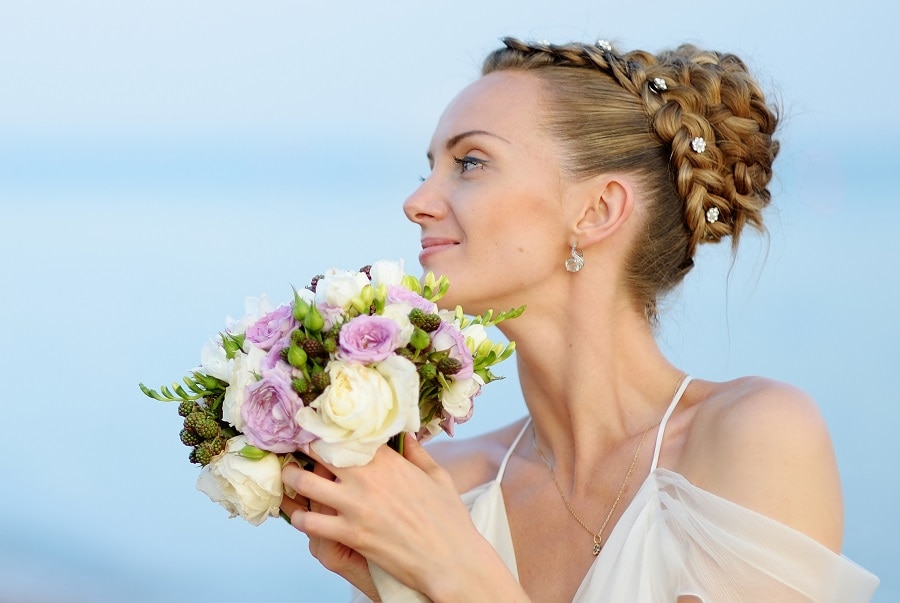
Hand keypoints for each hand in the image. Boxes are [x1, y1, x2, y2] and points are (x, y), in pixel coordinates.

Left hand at [282, 434, 525, 601]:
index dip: (330, 432)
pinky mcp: (350, 534)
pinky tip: (300, 516)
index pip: (347, 435)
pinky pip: (310, 522)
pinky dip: (300, 518)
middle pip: (319, 453)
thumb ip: (418, 452)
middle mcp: (365, 478)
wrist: (450, 559)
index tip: (320, 428)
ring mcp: (354, 506)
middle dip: (305, 449)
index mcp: (387, 460)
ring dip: (292, 479)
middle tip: (296, 449)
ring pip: (305, 484)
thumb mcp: (438, 476)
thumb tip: (406, 435)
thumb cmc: (448, 518)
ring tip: (288, 477)